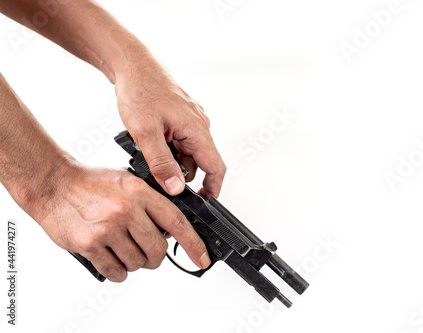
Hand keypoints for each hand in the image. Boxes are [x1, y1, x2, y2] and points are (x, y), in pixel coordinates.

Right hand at [38, 161, 209, 281]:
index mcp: (140, 192)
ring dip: (135, 262)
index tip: (202, 258)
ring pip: (138, 263)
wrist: (54, 184)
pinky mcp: (90, 244)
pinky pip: (116, 272)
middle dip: (156, 257)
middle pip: (158, 249)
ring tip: (122, 248)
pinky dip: (118, 271)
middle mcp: (126, 210)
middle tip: (148, 252)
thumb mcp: (129, 181)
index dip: (193, 244)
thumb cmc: (92, 183)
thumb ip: (151, 202)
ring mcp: (107, 229)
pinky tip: (112, 258)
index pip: (177, 222)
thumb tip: (172, 230)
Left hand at [114, 51, 225, 197]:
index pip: (216, 167)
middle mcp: (199, 126)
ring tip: (146, 151)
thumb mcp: (145, 132)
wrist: (132, 65)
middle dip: (180, 174)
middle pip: (199, 162)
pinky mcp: (181, 118)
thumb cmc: (140, 91)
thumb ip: (161, 163)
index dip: (213, 189)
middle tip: (156, 176)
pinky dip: (167, 148)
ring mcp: (191, 121)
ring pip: (187, 153)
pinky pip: (180, 141)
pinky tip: (149, 142)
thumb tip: (175, 188)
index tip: (204, 204)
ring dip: (170, 160)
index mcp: (197, 130)